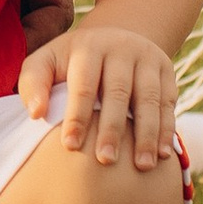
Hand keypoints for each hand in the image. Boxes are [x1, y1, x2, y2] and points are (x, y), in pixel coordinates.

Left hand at [18, 22, 177, 170]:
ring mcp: (148, 58)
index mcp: (88, 47)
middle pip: (118, 92)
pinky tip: (163, 155)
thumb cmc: (71, 62)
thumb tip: (36, 113)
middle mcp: (121, 48)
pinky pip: (169, 102)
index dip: (77, 116)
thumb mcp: (47, 62)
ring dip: (147, 134)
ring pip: (149, 99)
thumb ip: (33, 83)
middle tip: (106, 161)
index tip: (71, 146)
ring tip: (142, 166)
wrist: (115, 37)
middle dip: (112, 129)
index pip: (83, 85)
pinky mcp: (167, 70)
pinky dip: (167, 129)